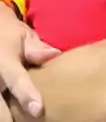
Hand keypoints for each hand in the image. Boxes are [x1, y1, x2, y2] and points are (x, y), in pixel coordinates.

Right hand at [0, 6, 58, 120]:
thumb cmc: (10, 38)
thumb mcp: (23, 37)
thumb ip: (36, 50)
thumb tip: (55, 55)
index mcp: (3, 62)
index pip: (16, 80)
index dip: (27, 95)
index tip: (38, 110)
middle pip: (1, 105)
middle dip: (11, 117)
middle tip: (34, 119)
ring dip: (8, 116)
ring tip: (24, 119)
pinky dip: (7, 113)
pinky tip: (16, 117)